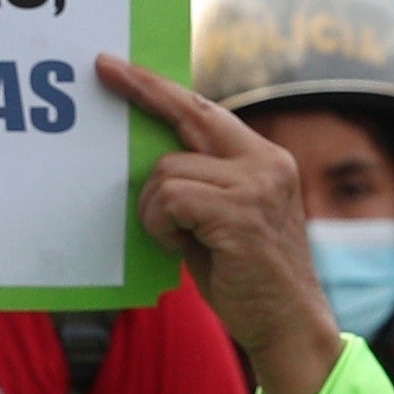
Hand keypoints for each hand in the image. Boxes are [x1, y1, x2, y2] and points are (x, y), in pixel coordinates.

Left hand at [96, 56, 341, 393]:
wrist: (289, 326)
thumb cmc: (248, 279)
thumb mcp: (224, 218)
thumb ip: (201, 182)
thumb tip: (149, 156)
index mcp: (264, 160)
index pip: (205, 111)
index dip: (160, 88)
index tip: (120, 67)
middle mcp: (266, 163)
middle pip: (189, 113)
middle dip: (143, 91)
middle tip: (104, 70)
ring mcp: (256, 185)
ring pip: (167, 169)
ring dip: (154, 207)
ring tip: (174, 238)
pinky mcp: (240, 212)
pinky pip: (169, 198)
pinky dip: (160, 224)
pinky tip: (178, 247)